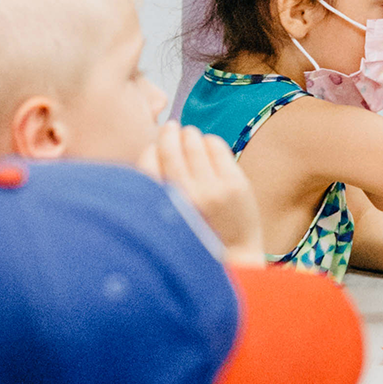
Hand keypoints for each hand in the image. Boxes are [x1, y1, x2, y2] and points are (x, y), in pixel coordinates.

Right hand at [142, 124, 264, 265]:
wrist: (235, 256)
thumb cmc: (196, 234)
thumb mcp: (167, 218)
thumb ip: (158, 189)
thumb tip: (150, 149)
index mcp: (164, 208)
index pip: (147, 163)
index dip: (150, 150)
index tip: (153, 147)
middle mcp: (187, 197)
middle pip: (170, 150)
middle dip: (168, 134)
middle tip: (169, 127)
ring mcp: (213, 189)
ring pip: (194, 144)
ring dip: (189, 134)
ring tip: (188, 133)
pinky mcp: (235, 183)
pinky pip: (217, 148)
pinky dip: (210, 141)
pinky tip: (207, 144)